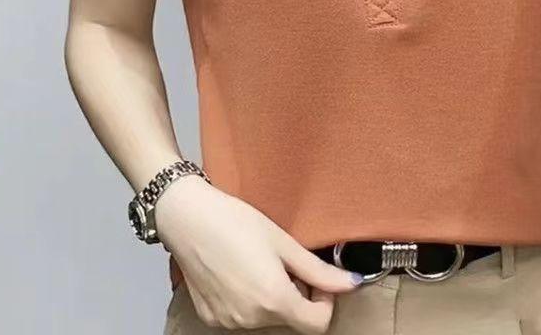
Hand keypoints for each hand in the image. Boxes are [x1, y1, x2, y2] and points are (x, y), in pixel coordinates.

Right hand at [153, 176, 361, 333]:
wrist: (187, 218)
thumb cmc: (236, 222)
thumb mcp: (283, 242)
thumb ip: (319, 270)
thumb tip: (353, 283)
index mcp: (274, 301)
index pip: (318, 325)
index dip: (325, 301)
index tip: (316, 276)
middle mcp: (250, 320)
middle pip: (292, 321)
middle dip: (299, 296)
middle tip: (287, 262)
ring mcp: (228, 322)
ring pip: (268, 319)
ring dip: (274, 298)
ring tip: (262, 263)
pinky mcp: (211, 318)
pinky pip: (243, 317)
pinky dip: (251, 300)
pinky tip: (241, 271)